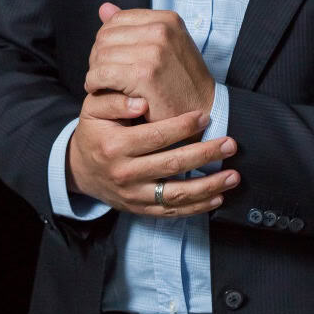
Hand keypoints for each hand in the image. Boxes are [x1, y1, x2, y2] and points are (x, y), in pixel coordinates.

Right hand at [67, 91, 240, 216]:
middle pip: (172, 165)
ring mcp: (134, 195)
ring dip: (209, 185)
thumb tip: (142, 102)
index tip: (205, 116)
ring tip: (233, 176)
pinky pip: (173, 212)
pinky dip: (198, 207)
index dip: (183, 126)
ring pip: (177, 194)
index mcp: (115, 147)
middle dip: (205, 154)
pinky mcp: (141, 210)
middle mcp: (125, 174)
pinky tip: (218, 197)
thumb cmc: (95, 133)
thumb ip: (114, 101)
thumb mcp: (93, 110)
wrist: (80, 170)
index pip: (156, 136)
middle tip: (230, 144)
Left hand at [85, 3, 214, 122]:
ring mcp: (154, 52)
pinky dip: (94, 83)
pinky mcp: (144, 75)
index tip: (108, 57)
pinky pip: (102, 74)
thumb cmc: (182, 80)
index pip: (117, 19)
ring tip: (100, 83)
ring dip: (95, 71)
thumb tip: (103, 8)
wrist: (205, 109)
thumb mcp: (165, 45)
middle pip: (106, 36)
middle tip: (101, 73)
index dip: (106, 39)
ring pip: (101, 55)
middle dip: (98, 56)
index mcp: (167, 19)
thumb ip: (134, 27)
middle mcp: (162, 30)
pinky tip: (98, 89)